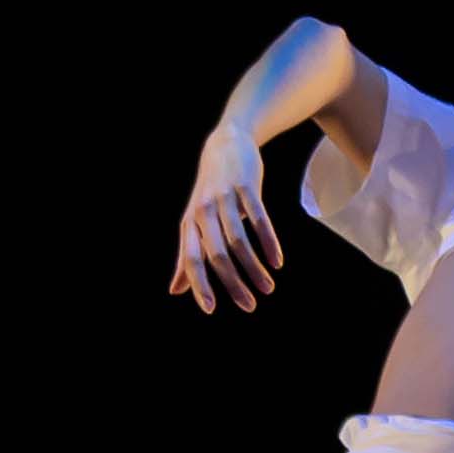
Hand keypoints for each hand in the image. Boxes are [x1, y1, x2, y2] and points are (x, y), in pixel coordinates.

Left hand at [173, 123, 283, 311]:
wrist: (226, 143)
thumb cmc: (209, 191)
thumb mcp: (193, 222)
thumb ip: (187, 256)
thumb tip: (176, 291)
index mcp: (190, 224)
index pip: (191, 259)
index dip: (199, 284)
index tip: (211, 309)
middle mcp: (203, 213)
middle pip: (216, 255)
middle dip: (233, 283)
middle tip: (250, 306)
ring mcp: (224, 199)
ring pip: (239, 241)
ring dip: (254, 268)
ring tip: (268, 287)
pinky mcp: (246, 188)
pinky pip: (259, 219)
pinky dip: (268, 242)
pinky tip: (277, 260)